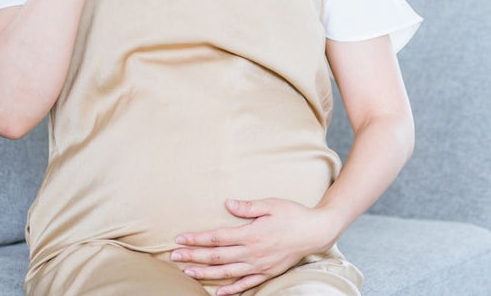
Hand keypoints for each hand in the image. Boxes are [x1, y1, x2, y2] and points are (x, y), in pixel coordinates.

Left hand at [171, 198, 340, 295]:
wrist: (316, 231)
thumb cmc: (294, 214)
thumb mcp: (271, 204)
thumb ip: (248, 206)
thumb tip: (227, 203)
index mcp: (251, 233)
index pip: (217, 237)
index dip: (197, 239)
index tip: (180, 239)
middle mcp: (252, 252)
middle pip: (217, 256)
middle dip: (193, 256)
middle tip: (174, 256)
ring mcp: (259, 265)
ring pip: (227, 272)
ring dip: (205, 273)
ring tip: (188, 272)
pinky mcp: (267, 272)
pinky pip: (246, 284)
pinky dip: (231, 289)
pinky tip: (218, 292)